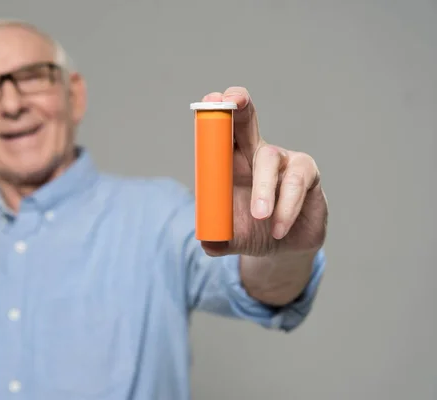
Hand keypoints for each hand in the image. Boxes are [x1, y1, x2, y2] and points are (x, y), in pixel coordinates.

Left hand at [199, 87, 327, 256]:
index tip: (210, 101)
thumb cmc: (252, 232)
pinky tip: (278, 228)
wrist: (283, 248)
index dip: (216, 114)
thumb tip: (208, 241)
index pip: (221, 132)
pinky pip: (296, 182)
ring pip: (269, 161)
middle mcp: (256, 154)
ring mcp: (283, 161)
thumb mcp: (229, 238)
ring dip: (264, 188)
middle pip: (247, 121)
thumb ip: (216, 238)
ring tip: (261, 217)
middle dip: (240, 106)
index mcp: (231, 162)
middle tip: (234, 100)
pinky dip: (286, 207)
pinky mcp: (307, 173)